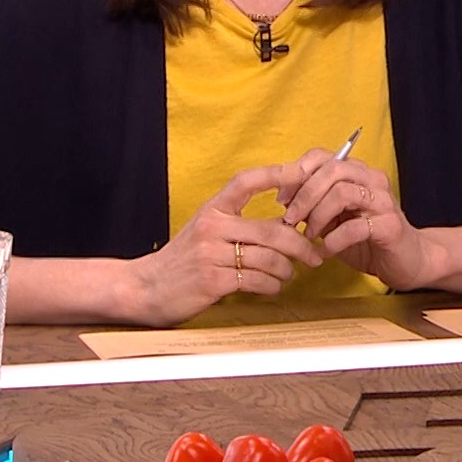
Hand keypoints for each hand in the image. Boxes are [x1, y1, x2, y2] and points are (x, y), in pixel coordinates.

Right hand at [126, 165, 326, 326]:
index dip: (276, 174)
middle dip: (301, 244)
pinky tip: (273, 286)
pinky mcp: (212, 281)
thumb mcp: (208, 231)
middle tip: (315, 253)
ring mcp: (211, 254)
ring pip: (269, 258)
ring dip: (287, 269)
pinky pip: (256, 280)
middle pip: (272, 230)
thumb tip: (290, 222)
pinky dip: (272, 285)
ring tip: (290, 273)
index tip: (303, 173)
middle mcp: (212, 227)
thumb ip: (243, 224)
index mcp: (213, 209)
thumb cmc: (185, 258)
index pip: (246, 181)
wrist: (145, 287)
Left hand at [278, 148, 435, 290]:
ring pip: (343, 193)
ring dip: (318, 216)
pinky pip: (355, 227)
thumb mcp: (334, 218)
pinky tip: (326, 251)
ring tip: (310, 236)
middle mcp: (373, 181)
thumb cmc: (366, 239)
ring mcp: (384, 202)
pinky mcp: (391, 226)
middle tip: (291, 219)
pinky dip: (334, 240)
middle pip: (333, 170)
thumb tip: (284, 199)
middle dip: (305, 195)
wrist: (408, 261)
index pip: (323, 156)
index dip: (297, 174)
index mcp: (357, 173)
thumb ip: (314, 204)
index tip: (282, 199)